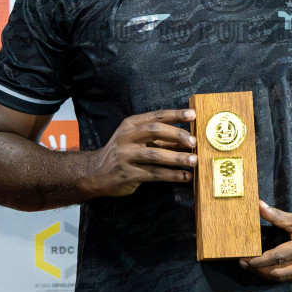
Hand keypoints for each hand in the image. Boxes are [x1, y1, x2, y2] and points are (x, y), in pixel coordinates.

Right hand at [81, 109, 196, 197]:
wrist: (96, 173)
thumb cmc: (122, 153)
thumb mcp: (135, 139)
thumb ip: (158, 137)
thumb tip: (187, 138)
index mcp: (130, 125)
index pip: (156, 116)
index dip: (175, 115)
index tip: (192, 115)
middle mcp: (127, 137)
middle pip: (155, 131)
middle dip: (177, 135)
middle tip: (193, 142)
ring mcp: (126, 156)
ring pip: (156, 155)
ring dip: (177, 158)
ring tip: (194, 161)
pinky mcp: (128, 174)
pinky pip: (154, 174)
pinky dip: (172, 175)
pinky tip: (185, 176)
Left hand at [240, 200, 291, 281]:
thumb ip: (277, 216)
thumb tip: (258, 206)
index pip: (278, 257)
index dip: (259, 260)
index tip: (245, 258)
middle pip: (279, 273)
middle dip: (259, 270)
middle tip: (244, 263)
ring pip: (285, 278)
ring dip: (267, 274)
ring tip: (252, 266)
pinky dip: (278, 274)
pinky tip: (268, 268)